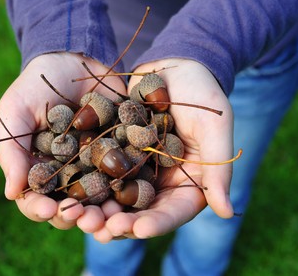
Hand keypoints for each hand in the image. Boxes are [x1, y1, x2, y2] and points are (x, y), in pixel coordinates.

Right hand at [0, 52, 126, 228]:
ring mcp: (94, 167)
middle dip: (76, 218)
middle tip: (85, 220)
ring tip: (110, 217)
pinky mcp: (120, 154)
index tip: (48, 209)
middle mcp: (67, 175)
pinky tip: (133, 194)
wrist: (74, 58)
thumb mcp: (16, 111)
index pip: (36, 200)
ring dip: (104, 212)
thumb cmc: (36, 86)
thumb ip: (12, 151)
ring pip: (99, 200)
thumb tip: (11, 194)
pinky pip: (126, 177)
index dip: (40, 209)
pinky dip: (129, 189)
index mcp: (38, 170)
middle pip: (70, 208)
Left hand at [91, 58, 234, 241]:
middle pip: (141, 212)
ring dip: (99, 210)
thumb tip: (227, 213)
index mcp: (189, 183)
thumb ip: (219, 169)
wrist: (176, 67)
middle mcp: (161, 182)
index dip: (157, 223)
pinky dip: (87, 182)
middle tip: (102, 230)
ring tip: (81, 217)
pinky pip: (100, 172)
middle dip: (121, 224)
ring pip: (116, 197)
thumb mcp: (215, 127)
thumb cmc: (203, 95)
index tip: (138, 229)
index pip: (174, 211)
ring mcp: (137, 169)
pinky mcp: (117, 153)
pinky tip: (70, 190)